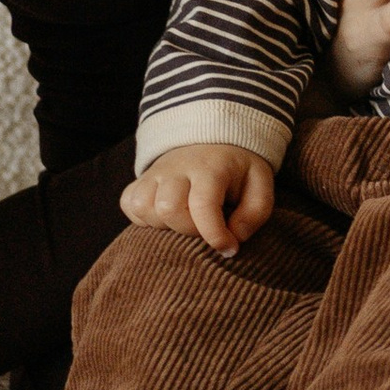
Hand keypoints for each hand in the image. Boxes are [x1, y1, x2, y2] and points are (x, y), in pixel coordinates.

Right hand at [121, 141, 275, 254]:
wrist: (214, 141)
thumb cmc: (238, 171)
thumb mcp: (260, 185)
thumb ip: (254, 213)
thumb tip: (234, 239)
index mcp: (210, 168)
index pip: (203, 205)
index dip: (214, 235)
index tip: (228, 248)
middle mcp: (177, 168)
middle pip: (168, 209)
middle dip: (188, 230)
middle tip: (204, 230)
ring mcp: (154, 173)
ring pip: (144, 207)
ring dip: (163, 225)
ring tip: (184, 223)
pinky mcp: (140, 180)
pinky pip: (129, 204)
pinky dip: (142, 218)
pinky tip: (164, 218)